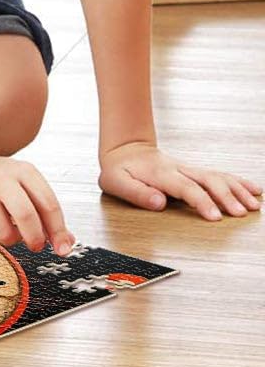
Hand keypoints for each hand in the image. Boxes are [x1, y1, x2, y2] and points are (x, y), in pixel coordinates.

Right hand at [0, 149, 74, 255]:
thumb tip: (66, 242)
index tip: (63, 248)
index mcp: (24, 172)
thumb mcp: (27, 186)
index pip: (48, 204)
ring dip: (11, 240)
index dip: (58, 231)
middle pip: (26, 215)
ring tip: (8, 229)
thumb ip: (47, 213)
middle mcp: (1, 179)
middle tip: (36, 245)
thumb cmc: (0, 181)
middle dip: (35, 238)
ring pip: (5, 233)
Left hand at [98, 141, 262, 219]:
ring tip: (253, 205)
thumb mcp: (115, 182)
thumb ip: (136, 193)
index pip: (186, 188)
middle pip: (207, 180)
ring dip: (236, 190)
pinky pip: (219, 174)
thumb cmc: (119, 169)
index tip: (215, 216)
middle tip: (240, 213)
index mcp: (160, 173)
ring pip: (217, 176)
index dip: (202, 201)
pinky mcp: (194, 171)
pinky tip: (253, 190)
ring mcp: (188, 169)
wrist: (125, 149)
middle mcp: (178, 169)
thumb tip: (160, 203)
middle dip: (226, 196)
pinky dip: (238, 182)